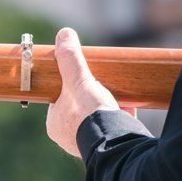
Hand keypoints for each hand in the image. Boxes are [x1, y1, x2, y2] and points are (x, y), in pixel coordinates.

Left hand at [46, 28, 121, 157]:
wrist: (117, 143)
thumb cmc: (90, 114)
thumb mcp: (78, 81)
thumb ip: (70, 59)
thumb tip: (63, 34)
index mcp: (54, 125)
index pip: (58, 98)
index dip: (70, 85)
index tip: (81, 76)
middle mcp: (67, 137)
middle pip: (78, 107)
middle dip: (90, 95)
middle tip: (100, 83)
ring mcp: (87, 143)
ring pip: (95, 118)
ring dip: (105, 105)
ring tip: (114, 93)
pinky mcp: (108, 146)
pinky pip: (111, 126)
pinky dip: (119, 115)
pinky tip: (128, 106)